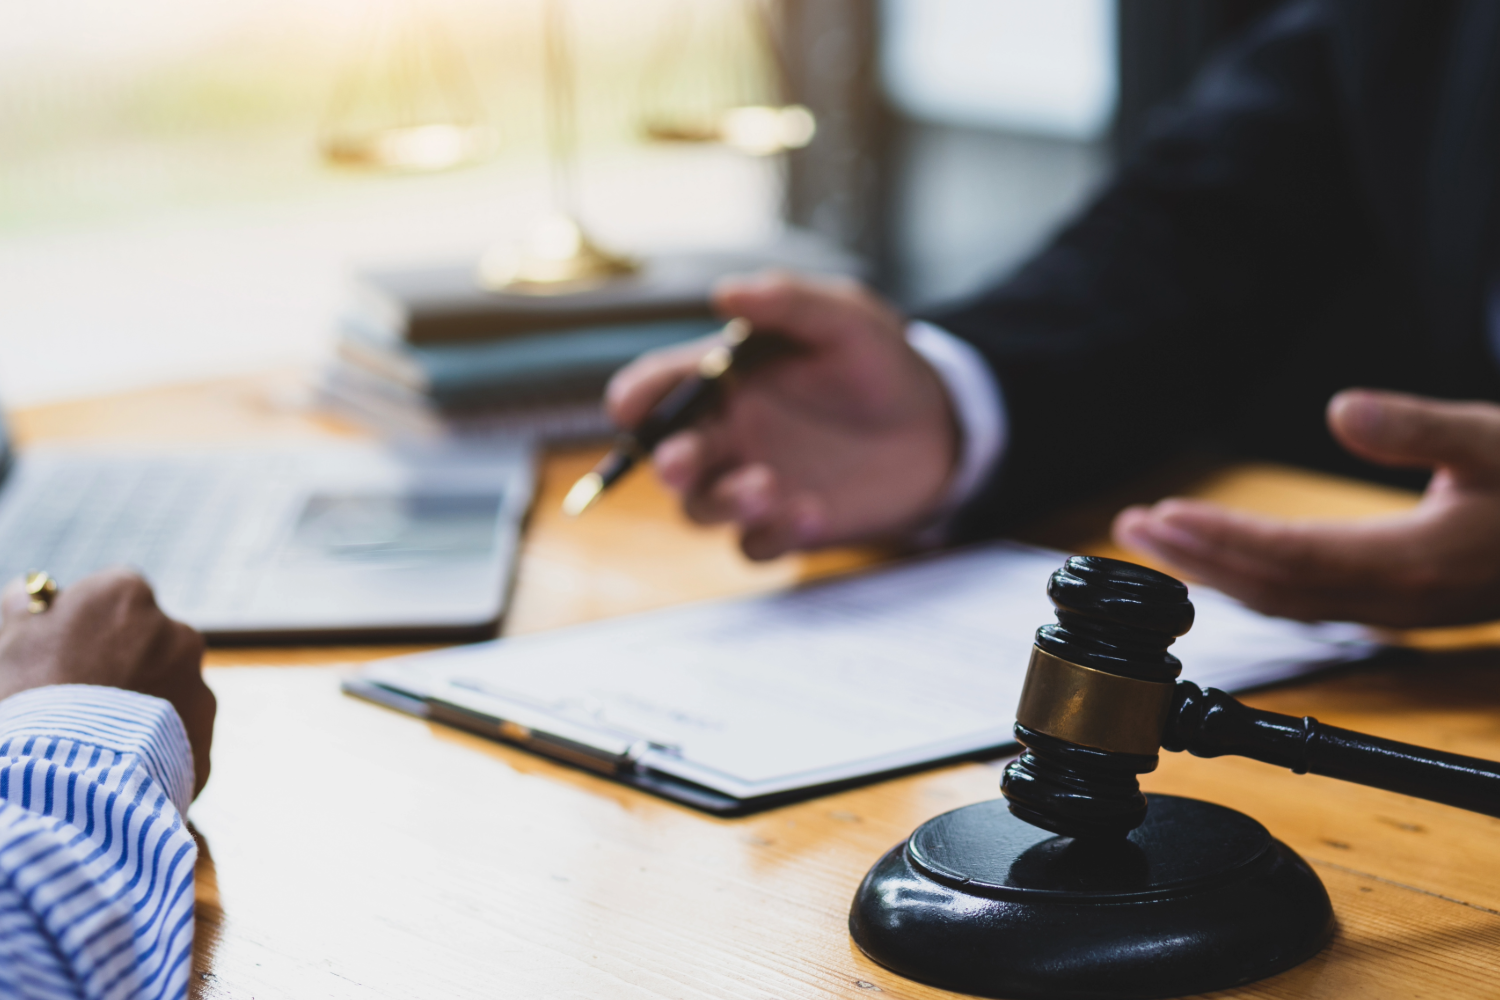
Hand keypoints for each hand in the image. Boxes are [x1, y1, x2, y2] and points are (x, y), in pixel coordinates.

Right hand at [0, 569, 213, 794]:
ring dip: (142, 705)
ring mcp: (197, 681)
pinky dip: (155, 744)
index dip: (88, 626)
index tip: (68, 653)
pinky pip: (178, 732)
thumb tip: (30, 593)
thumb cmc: (26, 701)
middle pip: (148, 642)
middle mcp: (174, 630)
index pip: (114, 596)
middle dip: (123, 664)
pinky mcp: (205, 731)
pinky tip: (118, 765)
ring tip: (97, 740)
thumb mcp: (8, 644)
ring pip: (169, 688)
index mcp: (125, 596)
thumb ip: (25, 611)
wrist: (63, 778)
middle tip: (80, 702)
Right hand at [605, 272, 958, 559]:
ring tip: (767, 486)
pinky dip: (773, 534)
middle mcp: (727, 434)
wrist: (940, 427)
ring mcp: (752, 482)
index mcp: (724, 380)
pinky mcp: (785, 526)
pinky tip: (814, 509)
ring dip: (723, 501)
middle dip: (667, 461)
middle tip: (681, 463)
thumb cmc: (881, 363)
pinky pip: (755, 545)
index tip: (632, 405)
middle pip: (669, 457)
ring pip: (701, 509)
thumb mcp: (845, 317)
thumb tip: (724, 294)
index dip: (636, 397)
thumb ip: (788, 303)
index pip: (659, 389)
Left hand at [1113, 389, 1499, 625]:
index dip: (1219, 540)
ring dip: (1217, 571)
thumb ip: (1418, 428)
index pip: (1287, 557)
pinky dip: (1256, 579)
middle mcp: (1394, 597)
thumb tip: (1343, 407)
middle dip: (1196, 559)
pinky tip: (1228, 561)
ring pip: (1286, 599)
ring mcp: (1398, 607)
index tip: (1162, 517)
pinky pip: (1310, 599)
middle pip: (1270, 588)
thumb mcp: (1493, 438)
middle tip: (1131, 527)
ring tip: (1160, 539)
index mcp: (1411, 562)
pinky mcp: (1402, 600)